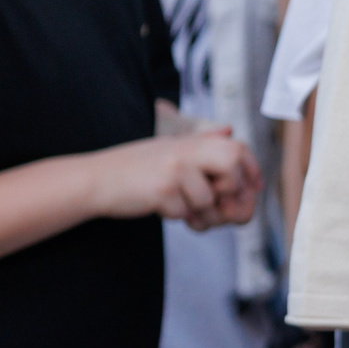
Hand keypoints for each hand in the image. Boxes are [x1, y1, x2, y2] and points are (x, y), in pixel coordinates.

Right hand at [88, 130, 260, 227]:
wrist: (94, 180)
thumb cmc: (135, 171)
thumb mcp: (169, 150)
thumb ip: (201, 145)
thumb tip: (229, 130)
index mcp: (190, 142)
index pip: (236, 147)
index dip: (252, 169)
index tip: (254, 188)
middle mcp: (184, 150)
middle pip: (233, 164)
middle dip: (232, 189)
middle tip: (218, 203)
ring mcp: (174, 168)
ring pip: (209, 198)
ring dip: (199, 213)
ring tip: (181, 208)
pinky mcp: (162, 189)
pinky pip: (185, 212)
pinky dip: (177, 216)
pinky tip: (159, 207)